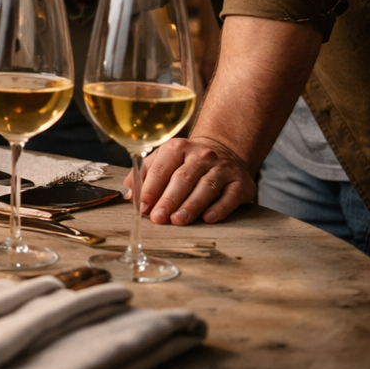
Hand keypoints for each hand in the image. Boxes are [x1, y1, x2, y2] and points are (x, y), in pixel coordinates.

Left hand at [128, 135, 256, 225]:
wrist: (224, 151)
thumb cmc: (186, 162)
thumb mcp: (163, 160)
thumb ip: (144, 175)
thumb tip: (128, 195)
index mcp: (177, 148)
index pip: (161, 169)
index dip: (150, 189)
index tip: (142, 207)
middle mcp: (201, 156)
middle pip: (182, 179)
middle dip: (169, 200)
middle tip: (158, 218)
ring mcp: (222, 168)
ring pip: (206, 187)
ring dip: (191, 205)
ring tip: (179, 220)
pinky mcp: (240, 183)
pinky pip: (230, 196)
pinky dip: (219, 208)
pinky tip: (208, 218)